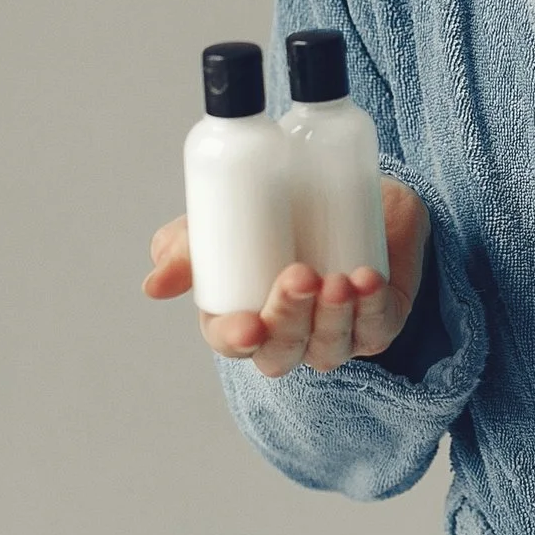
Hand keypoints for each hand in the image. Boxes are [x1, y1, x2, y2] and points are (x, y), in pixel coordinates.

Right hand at [142, 176, 431, 376]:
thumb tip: (154, 284)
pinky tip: (369, 281)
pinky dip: (372, 308)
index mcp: (246, 316)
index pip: (234, 342)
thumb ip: (187, 245)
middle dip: (289, 321)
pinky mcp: (380, 318)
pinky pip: (377, 327)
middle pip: (282, 352)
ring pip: (330, 347)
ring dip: (333, 317)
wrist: (351, 182)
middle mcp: (290, 333)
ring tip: (339, 279)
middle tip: (299, 276)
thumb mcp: (230, 218)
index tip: (248, 325)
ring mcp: (336, 332)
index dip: (237, 339)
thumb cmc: (284, 207)